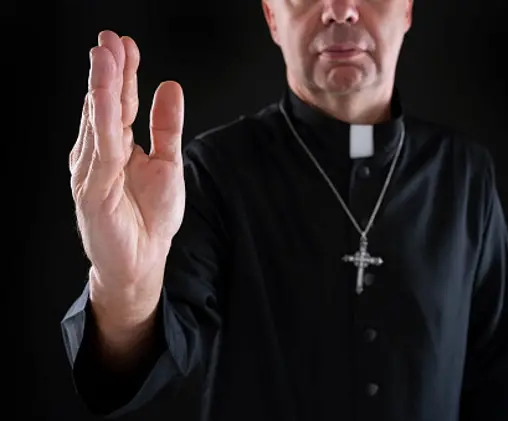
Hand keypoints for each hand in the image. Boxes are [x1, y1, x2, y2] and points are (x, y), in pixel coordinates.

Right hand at [69, 30, 184, 296]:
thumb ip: (166, 127)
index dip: (124, 72)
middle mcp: (100, 153)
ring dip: (100, 88)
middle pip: (105, 105)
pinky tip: (101, 100)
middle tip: (110, 39)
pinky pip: (100, 152)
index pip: (119, 101)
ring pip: (98, 123)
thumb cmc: (150, 216)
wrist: (142, 260)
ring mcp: (93, 170)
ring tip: (103, 57)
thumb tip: (170, 86)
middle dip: (108, 70)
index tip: (126, 43)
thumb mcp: (167, 163)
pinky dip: (101, 124)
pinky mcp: (92, 190)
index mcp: (118, 145)